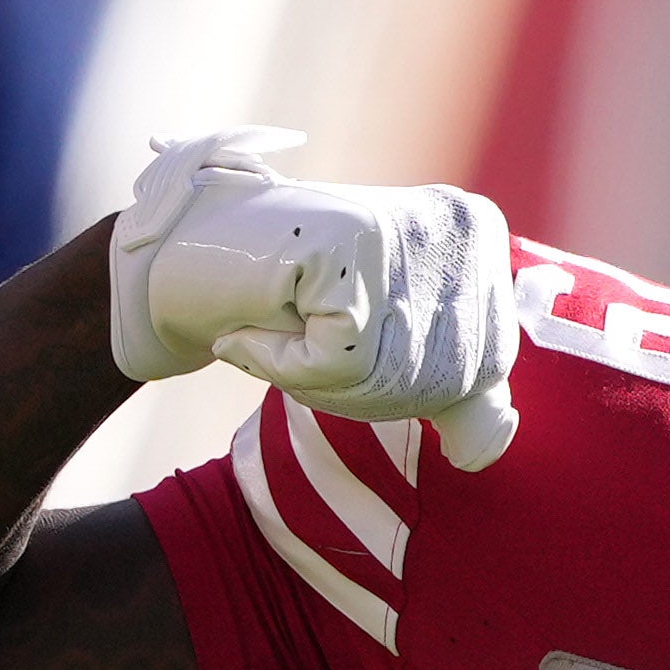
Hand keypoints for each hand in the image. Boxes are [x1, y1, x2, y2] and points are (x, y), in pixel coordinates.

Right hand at [107, 126, 522, 469]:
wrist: (179, 258)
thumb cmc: (290, 305)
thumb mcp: (396, 343)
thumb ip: (460, 382)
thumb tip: (490, 447)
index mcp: (479, 234)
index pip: (487, 368)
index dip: (412, 384)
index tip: (356, 331)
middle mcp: (456, 222)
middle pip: (445, 379)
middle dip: (367, 385)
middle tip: (309, 330)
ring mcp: (406, 227)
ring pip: (393, 377)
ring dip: (321, 376)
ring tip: (285, 319)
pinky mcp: (348, 245)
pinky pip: (340, 361)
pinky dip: (286, 361)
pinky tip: (262, 311)